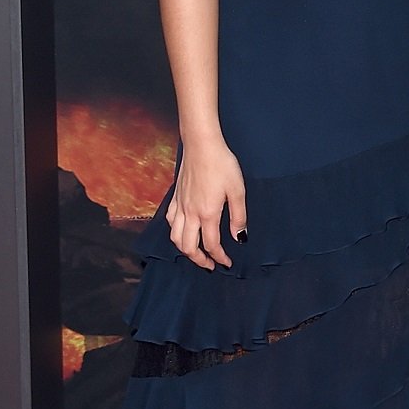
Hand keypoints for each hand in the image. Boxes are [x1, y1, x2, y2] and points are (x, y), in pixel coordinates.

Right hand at [165, 136, 246, 268]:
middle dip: (198, 260)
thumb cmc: (222, 164)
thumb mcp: (237, 190)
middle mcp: (190, 213)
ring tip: (195, 252)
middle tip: (210, 264)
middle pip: (188, 247)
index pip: (211, 245)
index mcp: (207, 213)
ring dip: (184, 249)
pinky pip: (169, 221)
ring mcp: (180, 205)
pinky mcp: (175, 196)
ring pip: (175, 237)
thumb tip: (240, 237)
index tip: (227, 263)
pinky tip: (182, 230)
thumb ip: (238, 217)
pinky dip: (175, 231)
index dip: (220, 258)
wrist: (201, 144)